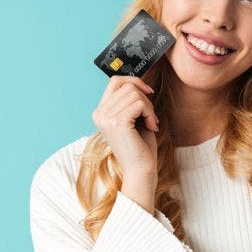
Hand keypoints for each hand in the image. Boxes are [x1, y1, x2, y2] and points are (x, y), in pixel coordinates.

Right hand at [92, 75, 159, 210]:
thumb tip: (138, 81)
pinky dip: (150, 113)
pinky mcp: (117, 122)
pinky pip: (140, 103)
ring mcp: (106, 117)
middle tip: (151, 117)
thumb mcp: (133, 118)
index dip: (134, 81)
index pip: (115, 81)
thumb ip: (131, 100)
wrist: (140, 170)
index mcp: (100, 112)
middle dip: (145, 99)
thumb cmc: (140, 146)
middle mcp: (99, 113)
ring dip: (149, 107)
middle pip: (127, 85)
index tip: (148, 92)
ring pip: (135, 93)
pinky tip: (152, 127)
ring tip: (151, 123)